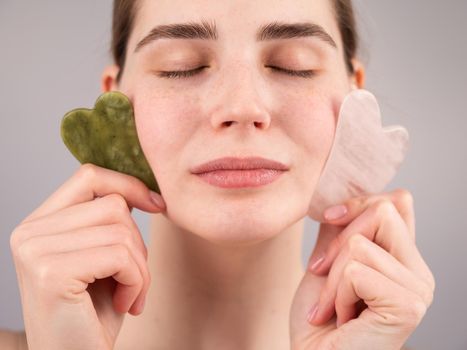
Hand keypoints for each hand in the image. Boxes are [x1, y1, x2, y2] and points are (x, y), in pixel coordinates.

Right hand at [9, 164, 165, 349]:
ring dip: (140, 267)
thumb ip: (110, 221)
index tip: (157, 204)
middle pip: (113, 205)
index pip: (89, 176)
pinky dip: (137, 282)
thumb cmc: (95, 313)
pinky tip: (126, 305)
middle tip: (135, 279)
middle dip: (139, 243)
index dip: (128, 185)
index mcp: (40, 223)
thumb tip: (147, 189)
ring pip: (121, 229)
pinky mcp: (50, 273)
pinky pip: (121, 256)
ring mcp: (35, 251)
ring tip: (129, 295)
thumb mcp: (103, 256)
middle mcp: (29, 232)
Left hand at [289, 189, 434, 349]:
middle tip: (322, 274)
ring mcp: (418, 289)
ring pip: (361, 244)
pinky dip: (336, 295)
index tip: (328, 218)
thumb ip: (341, 230)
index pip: (396, 201)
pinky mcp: (407, 306)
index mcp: (403, 257)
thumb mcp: (327, 261)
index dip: (358, 202)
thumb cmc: (320, 316)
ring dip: (332, 278)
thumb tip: (342, 198)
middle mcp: (418, 271)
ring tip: (333, 305)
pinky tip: (342, 318)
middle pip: (382, 211)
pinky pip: (356, 272)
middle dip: (338, 242)